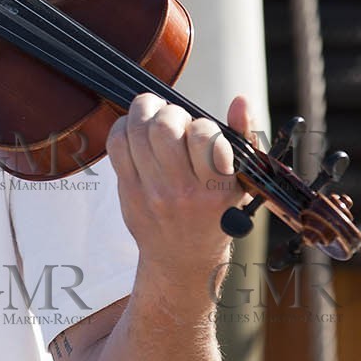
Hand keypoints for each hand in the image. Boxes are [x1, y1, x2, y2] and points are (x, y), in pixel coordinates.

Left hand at [106, 93, 256, 279]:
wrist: (182, 260)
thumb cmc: (216, 215)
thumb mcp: (241, 184)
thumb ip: (243, 139)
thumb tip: (239, 100)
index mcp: (215, 188)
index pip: (205, 136)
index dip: (202, 123)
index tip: (201, 131)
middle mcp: (182, 191)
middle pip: (164, 127)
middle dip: (169, 111)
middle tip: (173, 116)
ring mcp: (151, 192)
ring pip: (137, 131)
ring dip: (145, 112)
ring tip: (153, 114)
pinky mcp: (128, 192)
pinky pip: (117, 145)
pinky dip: (123, 126)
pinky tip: (134, 128)